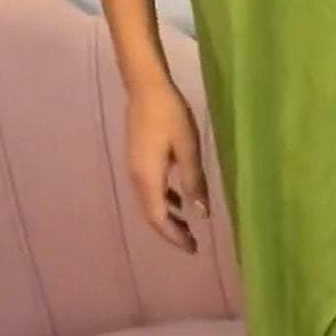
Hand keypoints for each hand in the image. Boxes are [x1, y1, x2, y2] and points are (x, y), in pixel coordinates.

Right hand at [126, 79, 209, 253]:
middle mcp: (137, 178)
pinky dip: (164, 200)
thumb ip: (194, 181)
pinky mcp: (138, 160)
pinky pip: (150, 190)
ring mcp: (135, 169)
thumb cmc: (170, 114)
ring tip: (188, 228)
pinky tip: (179, 200)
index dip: (175, 236)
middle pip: (151, 215)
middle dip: (171, 232)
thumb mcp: (188, 147)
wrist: (145, 87)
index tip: (193, 248)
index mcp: (148, 178)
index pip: (159, 218)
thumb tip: (201, 214)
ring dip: (168, 218)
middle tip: (193, 244)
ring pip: (150, 203)